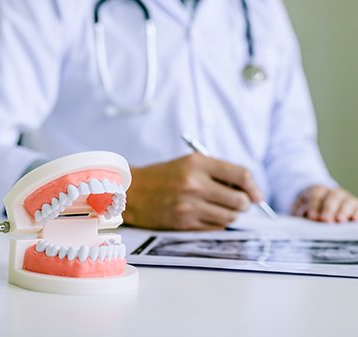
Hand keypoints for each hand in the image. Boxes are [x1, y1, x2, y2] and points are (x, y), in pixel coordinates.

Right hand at [123, 153, 261, 229]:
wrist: (132, 192)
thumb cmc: (163, 176)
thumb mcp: (189, 163)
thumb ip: (218, 172)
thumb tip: (248, 190)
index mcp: (197, 163)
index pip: (241, 175)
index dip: (254, 187)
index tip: (257, 195)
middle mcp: (195, 184)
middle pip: (240, 200)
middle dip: (244, 203)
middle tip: (238, 202)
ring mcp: (189, 206)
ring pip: (230, 216)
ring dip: (231, 214)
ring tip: (220, 208)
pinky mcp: (185, 223)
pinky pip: (216, 227)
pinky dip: (217, 223)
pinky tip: (206, 215)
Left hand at [292, 185, 357, 222]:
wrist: (319, 208)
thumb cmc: (309, 210)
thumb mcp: (302, 208)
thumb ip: (302, 211)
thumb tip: (307, 217)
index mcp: (318, 190)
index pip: (316, 195)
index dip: (314, 206)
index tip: (312, 216)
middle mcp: (334, 193)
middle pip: (333, 197)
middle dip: (329, 208)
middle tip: (325, 220)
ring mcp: (347, 199)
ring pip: (347, 201)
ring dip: (344, 211)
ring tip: (340, 221)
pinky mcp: (355, 207)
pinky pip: (357, 208)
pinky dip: (357, 213)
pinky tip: (354, 220)